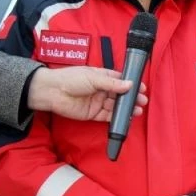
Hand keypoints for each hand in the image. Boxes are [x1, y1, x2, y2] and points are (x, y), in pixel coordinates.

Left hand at [28, 66, 147, 120]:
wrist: (53, 92)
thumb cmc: (72, 79)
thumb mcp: (94, 77)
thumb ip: (112, 83)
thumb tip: (130, 84)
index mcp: (103, 77)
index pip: (121, 81)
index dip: (131, 84)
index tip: (142, 88)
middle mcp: (102, 90)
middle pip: (120, 95)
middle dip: (132, 98)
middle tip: (142, 101)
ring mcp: (98, 102)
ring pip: (116, 106)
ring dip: (126, 108)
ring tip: (137, 110)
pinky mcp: (93, 114)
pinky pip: (107, 116)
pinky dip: (117, 118)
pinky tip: (126, 118)